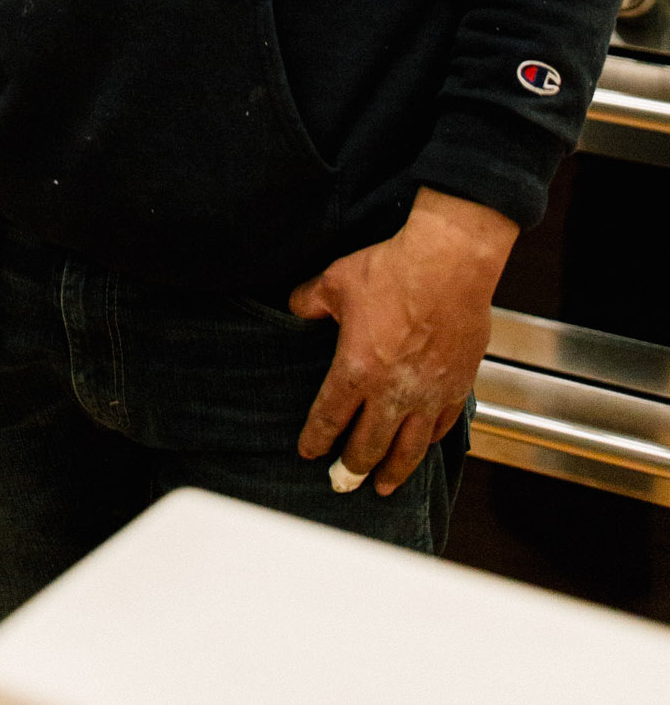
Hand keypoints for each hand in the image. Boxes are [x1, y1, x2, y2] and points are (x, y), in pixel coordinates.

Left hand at [290, 186, 518, 493]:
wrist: (448, 264)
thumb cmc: (393, 270)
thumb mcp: (336, 280)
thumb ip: (310, 300)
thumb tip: (295, 306)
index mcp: (356, 369)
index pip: (329, 416)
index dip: (316, 439)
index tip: (308, 452)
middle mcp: (392, 392)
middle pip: (368, 445)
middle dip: (351, 468)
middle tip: (342, 483)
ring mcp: (427, 394)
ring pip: (408, 449)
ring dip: (392, 471)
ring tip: (382, 487)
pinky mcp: (456, 387)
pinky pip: (442, 427)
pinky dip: (429, 443)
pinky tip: (422, 447)